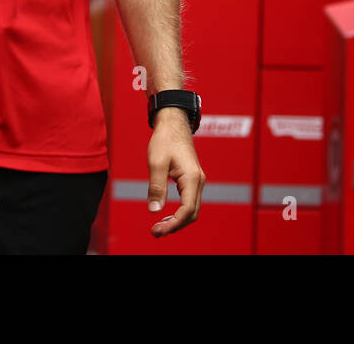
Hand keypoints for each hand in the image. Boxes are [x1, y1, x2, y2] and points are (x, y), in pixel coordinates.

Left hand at [146, 108, 204, 236]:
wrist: (173, 122)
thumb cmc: (165, 138)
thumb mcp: (156, 162)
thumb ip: (156, 187)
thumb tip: (155, 210)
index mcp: (191, 177)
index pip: (187, 210)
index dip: (174, 224)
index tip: (158, 230)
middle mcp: (198, 180)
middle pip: (192, 213)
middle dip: (175, 225)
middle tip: (156, 232)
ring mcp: (197, 179)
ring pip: (192, 208)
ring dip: (178, 220)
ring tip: (160, 226)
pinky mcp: (192, 178)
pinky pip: (190, 200)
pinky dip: (180, 211)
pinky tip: (168, 215)